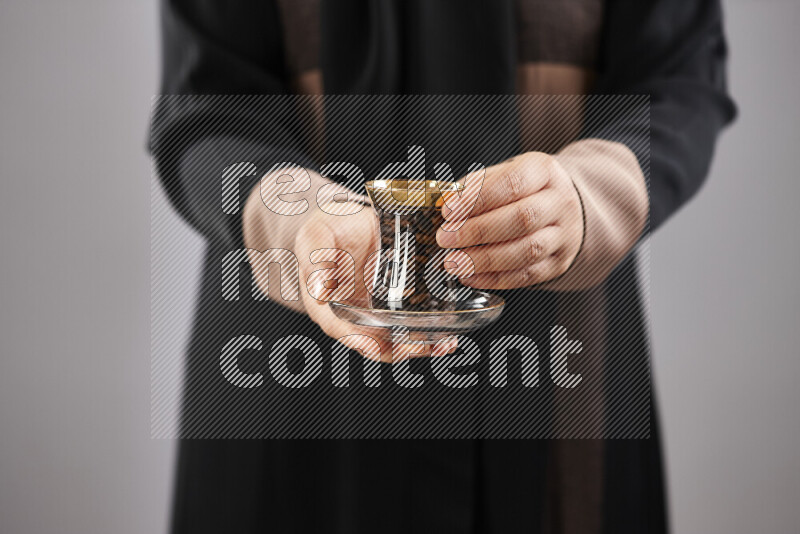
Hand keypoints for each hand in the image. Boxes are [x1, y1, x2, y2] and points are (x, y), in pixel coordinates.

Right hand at [295, 204, 456, 360]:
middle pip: (371, 341)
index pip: (338, 327)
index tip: (374, 344)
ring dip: (417, 345)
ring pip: (393, 338)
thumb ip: (316, 259)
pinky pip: (407, 322)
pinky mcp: (392, 303)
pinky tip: (445, 332)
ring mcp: (372, 310)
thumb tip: (318, 289)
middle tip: (420, 346)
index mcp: (324, 302)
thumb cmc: (328, 226)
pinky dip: (425, 331)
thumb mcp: (317, 235)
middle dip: (397, 348)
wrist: (351, 216)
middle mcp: (349, 312)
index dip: (356, 338)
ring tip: (441, 343)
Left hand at [437, 152, 583, 288]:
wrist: (565, 209)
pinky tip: (470, 276)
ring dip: (484, 259)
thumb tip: (447, 200)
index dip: (478, 199)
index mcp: (545, 172)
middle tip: (446, 238)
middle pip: (522, 218)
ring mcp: (563, 236)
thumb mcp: (506, 173)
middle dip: (477, 231)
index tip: (448, 210)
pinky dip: (494, 279)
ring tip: (454, 261)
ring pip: (526, 251)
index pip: (513, 183)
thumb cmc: (527, 190)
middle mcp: (559, 203)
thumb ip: (478, 185)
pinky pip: (527, 276)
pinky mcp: (559, 263)